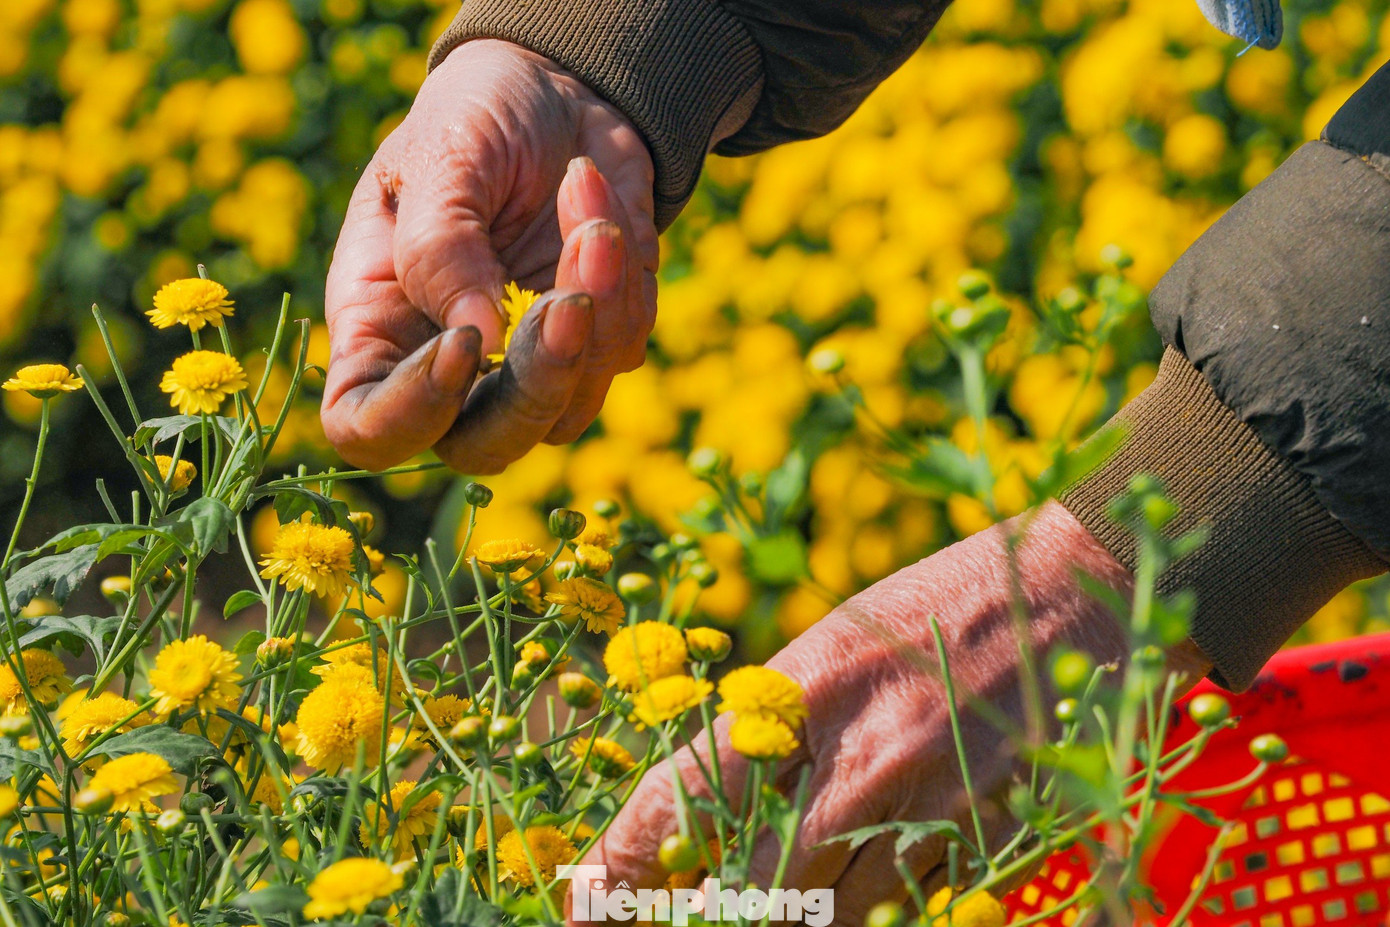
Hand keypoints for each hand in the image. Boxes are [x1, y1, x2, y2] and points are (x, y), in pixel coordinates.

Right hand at [321, 40, 658, 472]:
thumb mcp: (440, 156)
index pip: (367, 428)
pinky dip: (621, 271)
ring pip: (571, 406)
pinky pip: (624, 345)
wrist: (558, 89)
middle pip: (485, 449)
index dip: (410, 413)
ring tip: (580, 187)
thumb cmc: (473, 117)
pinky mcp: (596, 339)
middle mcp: (450, 365)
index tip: (462, 341)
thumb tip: (476, 337)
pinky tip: (594, 195)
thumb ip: (442, 246)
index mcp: (379, 325)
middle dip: (538, 383)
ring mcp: (528, 361)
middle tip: (569, 300)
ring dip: (594, 305)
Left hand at [571, 502, 1210, 924]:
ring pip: (820, 917)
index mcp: (794, 692)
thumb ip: (771, 726)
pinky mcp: (975, 837)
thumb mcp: (830, 643)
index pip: (680, 801)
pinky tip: (847, 885)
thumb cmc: (935, 606)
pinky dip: (860, 908)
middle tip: (674, 910)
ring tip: (761, 890)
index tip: (588, 899)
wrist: (1068, 587)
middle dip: (699, 912)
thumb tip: (711, 805)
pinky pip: (894, 906)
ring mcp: (917, 807)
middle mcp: (847, 759)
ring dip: (784, 916)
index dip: (619, 867)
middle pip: (740, 889)